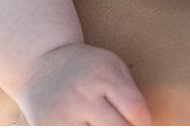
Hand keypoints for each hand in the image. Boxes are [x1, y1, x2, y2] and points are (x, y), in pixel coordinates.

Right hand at [19, 43, 150, 125]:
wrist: (42, 63)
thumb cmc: (86, 68)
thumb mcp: (112, 66)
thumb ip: (131, 94)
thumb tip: (148, 127)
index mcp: (103, 76)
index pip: (135, 112)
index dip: (144, 124)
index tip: (142, 125)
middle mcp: (82, 96)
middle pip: (117, 130)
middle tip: (125, 126)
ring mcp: (63, 115)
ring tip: (106, 126)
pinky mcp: (47, 128)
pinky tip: (90, 128)